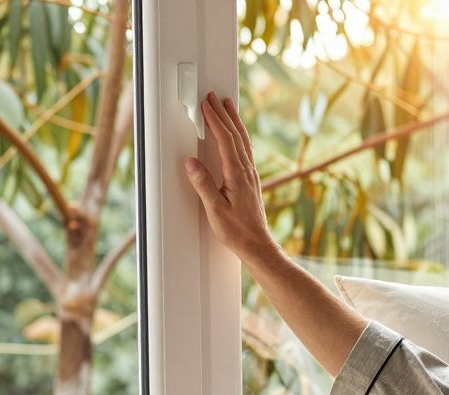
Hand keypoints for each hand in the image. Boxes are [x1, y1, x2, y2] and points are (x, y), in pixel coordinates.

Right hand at [183, 91, 274, 259]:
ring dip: (234, 122)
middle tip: (215, 96)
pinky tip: (237, 135)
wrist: (257, 244)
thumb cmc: (237, 230)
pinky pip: (245, 150)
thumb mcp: (215, 209)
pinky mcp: (251, 181)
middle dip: (224, 114)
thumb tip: (191, 162)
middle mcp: (247, 171)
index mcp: (237, 175)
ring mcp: (251, 175)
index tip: (207, 104)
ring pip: (243, 141)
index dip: (215, 120)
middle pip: (236, 135)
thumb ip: (203, 184)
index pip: (225, 140)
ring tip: (228, 106)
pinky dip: (239, 136)